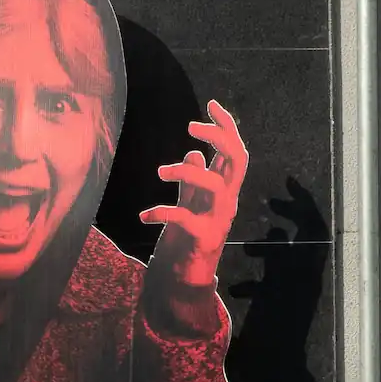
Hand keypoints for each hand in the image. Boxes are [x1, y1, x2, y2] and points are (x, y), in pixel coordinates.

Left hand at [139, 98, 248, 287]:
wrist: (186, 277)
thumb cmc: (189, 238)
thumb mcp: (191, 203)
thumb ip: (193, 179)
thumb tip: (195, 153)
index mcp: (224, 189)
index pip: (235, 150)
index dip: (227, 126)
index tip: (212, 104)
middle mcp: (227, 201)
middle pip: (237, 160)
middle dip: (219, 137)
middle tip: (190, 127)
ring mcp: (218, 219)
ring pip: (215, 184)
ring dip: (186, 172)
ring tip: (160, 171)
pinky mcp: (203, 238)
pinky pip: (185, 218)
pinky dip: (161, 212)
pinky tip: (143, 216)